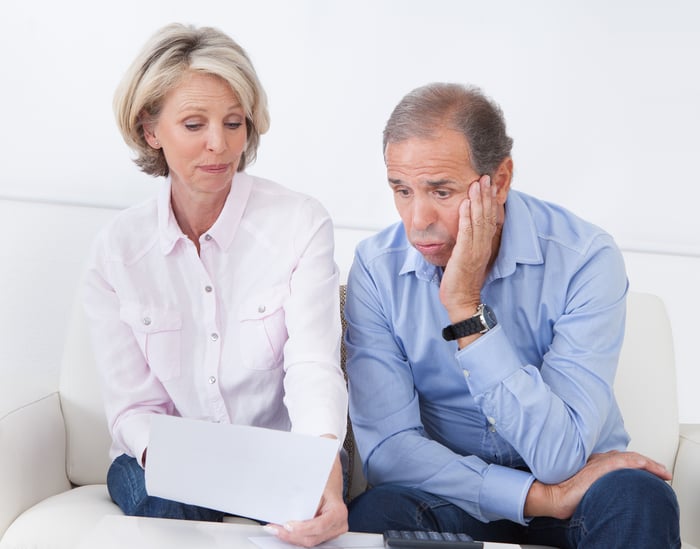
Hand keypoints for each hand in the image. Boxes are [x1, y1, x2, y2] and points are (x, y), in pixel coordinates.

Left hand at [265, 454, 347, 546]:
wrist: (331, 470)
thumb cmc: (327, 471)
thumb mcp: (321, 470)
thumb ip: (312, 474)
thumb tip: (305, 471)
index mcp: (338, 509)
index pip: (320, 525)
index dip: (303, 528)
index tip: (288, 525)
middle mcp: (338, 523)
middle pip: (312, 538)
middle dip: (291, 535)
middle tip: (275, 528)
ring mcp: (331, 530)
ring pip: (309, 541)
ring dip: (291, 537)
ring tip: (275, 529)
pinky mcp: (323, 532)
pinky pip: (307, 538)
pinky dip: (294, 536)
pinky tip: (282, 530)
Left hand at [439, 175, 499, 324]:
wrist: (461, 300)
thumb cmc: (462, 281)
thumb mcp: (467, 258)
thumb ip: (468, 243)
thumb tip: (465, 230)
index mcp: (484, 245)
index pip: (490, 218)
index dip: (490, 201)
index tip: (488, 184)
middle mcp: (483, 245)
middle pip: (488, 215)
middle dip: (486, 195)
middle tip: (485, 176)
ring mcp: (475, 249)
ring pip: (480, 220)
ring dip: (478, 200)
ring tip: (477, 183)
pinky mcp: (465, 254)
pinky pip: (467, 232)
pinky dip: (467, 217)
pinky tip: (465, 203)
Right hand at [524, 450, 670, 519]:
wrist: (555, 494)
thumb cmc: (566, 494)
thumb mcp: (586, 487)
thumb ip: (598, 484)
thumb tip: (608, 493)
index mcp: (596, 463)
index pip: (622, 460)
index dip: (638, 464)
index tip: (650, 470)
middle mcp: (599, 460)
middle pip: (629, 457)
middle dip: (648, 463)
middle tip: (662, 471)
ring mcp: (600, 462)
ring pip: (631, 458)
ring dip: (649, 464)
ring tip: (662, 471)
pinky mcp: (601, 467)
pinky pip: (624, 462)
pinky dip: (638, 463)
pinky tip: (648, 466)